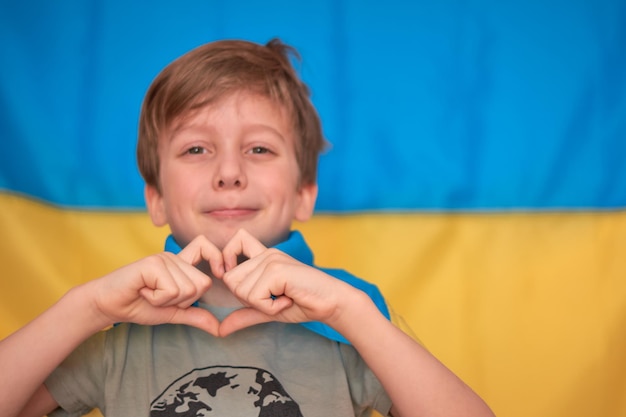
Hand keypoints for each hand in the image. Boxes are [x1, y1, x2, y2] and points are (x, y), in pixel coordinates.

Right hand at [89, 235, 224, 334]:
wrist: (107, 305)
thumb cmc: (138, 306)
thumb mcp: (172, 313)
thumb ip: (195, 316)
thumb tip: (219, 328)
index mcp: (181, 265)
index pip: (206, 248)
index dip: (217, 257)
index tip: (220, 272)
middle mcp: (174, 258)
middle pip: (202, 284)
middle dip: (182, 301)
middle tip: (159, 296)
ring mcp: (163, 258)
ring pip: (187, 290)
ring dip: (167, 301)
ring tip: (149, 294)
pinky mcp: (153, 264)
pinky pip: (171, 290)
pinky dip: (157, 299)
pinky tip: (143, 291)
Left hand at [218, 229, 356, 335]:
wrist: (332, 303)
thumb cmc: (304, 304)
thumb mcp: (269, 311)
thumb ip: (245, 314)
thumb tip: (220, 329)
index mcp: (264, 257)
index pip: (236, 242)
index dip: (228, 259)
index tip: (242, 281)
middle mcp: (266, 254)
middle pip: (231, 280)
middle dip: (249, 299)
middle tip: (274, 298)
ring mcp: (271, 260)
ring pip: (241, 291)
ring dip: (262, 305)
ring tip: (284, 299)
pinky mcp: (276, 270)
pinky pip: (255, 297)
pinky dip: (270, 308)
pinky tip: (288, 300)